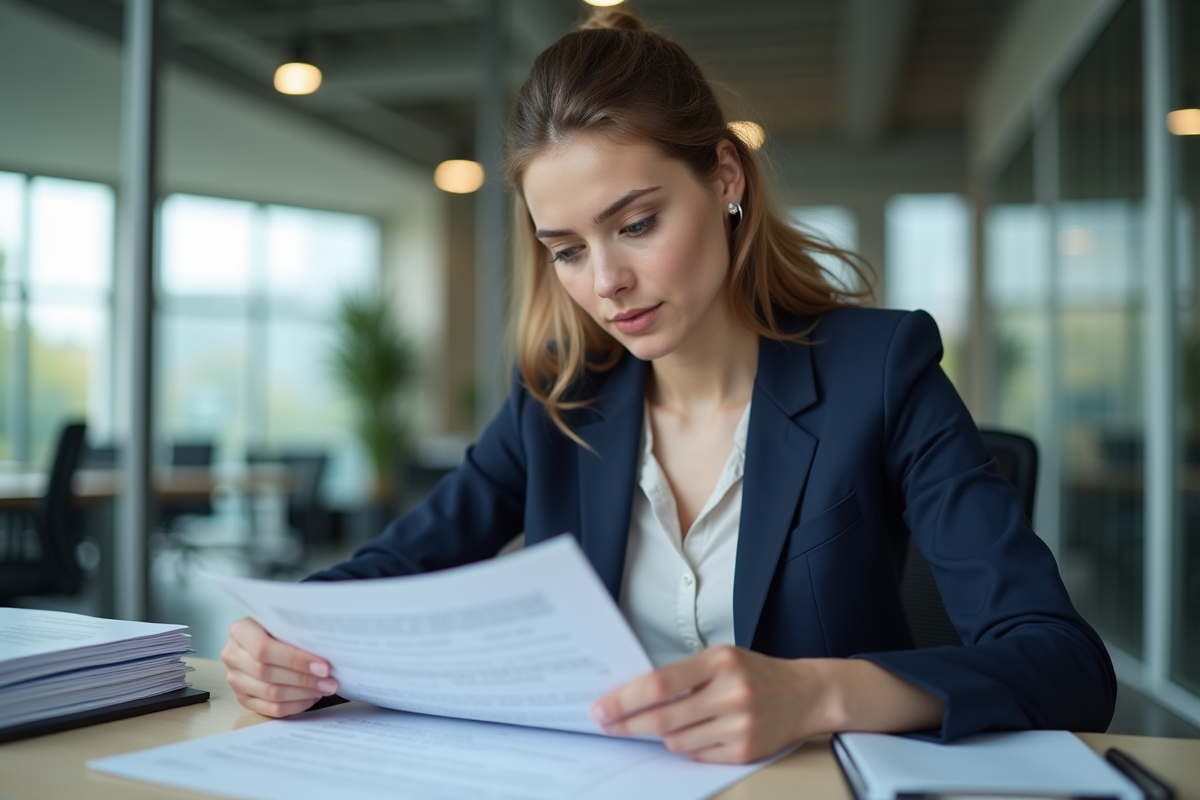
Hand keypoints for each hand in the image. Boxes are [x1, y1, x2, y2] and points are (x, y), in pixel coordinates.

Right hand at [222, 617, 337, 717]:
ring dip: (303, 693)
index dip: (295, 660)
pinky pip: (270, 709)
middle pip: (268, 673)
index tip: (323, 667)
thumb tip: (327, 648)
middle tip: (330, 681)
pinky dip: (295, 705)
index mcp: (240, 631)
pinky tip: (312, 697)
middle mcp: (232, 656)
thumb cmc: (279, 626)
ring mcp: (235, 679)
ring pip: (270, 693)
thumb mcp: (283, 620)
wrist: (263, 635)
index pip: (264, 649)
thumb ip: (296, 631)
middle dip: (304, 679)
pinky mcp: (243, 698)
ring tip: (324, 688)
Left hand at [591, 647, 945, 763]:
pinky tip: (689, 734)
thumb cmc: (756, 672)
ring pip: (677, 740)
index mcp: (720, 662)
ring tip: (656, 725)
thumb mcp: (721, 657)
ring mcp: (739, 725)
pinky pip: (697, 755)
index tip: (601, 708)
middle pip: (663, 718)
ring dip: (659, 735)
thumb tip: (634, 694)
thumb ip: (684, 674)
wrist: (807, 694)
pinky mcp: (744, 751)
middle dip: (626, 724)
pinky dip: (686, 746)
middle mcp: (730, 693)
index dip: (625, 699)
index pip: (660, 683)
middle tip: (605, 724)